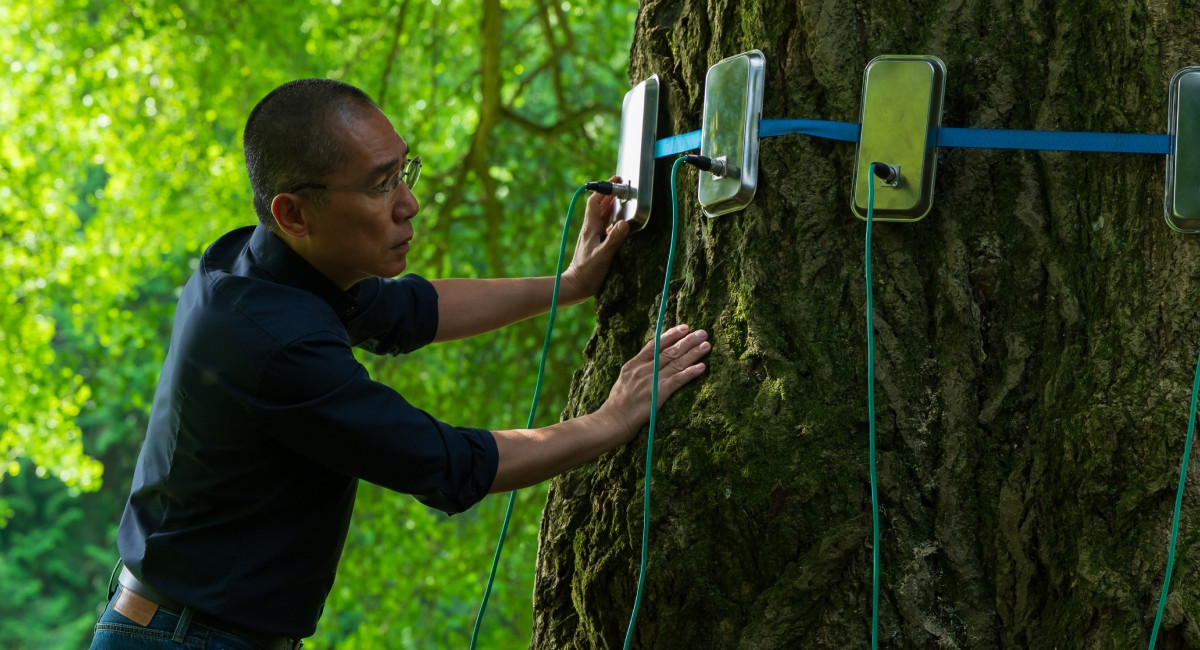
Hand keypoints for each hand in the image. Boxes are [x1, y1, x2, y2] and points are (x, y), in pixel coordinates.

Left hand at [562, 175, 630, 301]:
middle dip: (609, 194)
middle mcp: (590, 229)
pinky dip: (613, 220)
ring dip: (611, 206)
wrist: (576, 286)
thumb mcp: (603, 255)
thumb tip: (624, 222)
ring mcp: (592, 236)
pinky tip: (620, 223)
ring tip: (623, 199)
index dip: (604, 189)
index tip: (616, 181)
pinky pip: (605, 227)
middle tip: (622, 187)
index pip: (595, 202)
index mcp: (590, 228)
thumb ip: (614, 239)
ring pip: (602, 215)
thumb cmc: (588, 272)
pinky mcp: (595, 244)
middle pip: (599, 206)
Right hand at [598, 324, 710, 441]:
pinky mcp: (659, 393)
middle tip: (702, 332)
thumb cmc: (617, 405)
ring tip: (706, 345)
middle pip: (669, 351)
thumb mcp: (623, 381)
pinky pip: (678, 380)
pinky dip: (691, 372)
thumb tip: (648, 364)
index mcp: (633, 364)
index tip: (684, 327)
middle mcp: (643, 369)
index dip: (671, 335)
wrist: (612, 420)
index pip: (655, 345)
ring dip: (693, 353)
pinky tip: (702, 367)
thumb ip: (636, 371)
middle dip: (687, 340)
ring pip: (676, 363)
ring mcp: (651, 380)